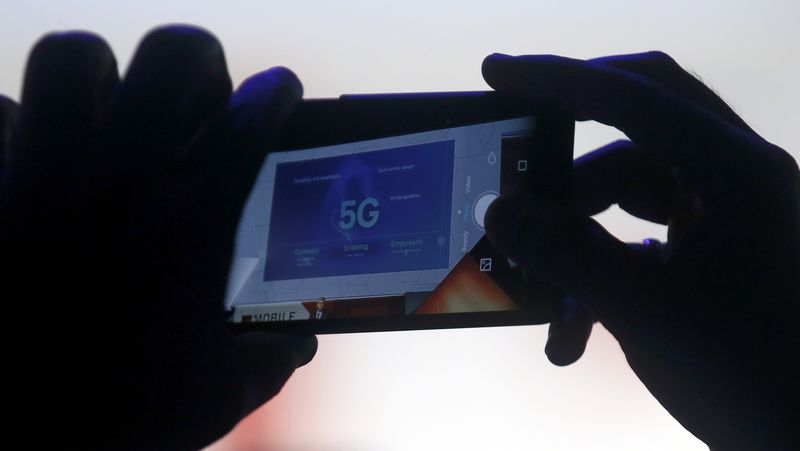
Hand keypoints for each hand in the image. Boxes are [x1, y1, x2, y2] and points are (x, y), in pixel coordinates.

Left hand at [1, 26, 315, 448]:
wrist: (10, 440)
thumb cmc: (111, 420)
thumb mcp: (213, 397)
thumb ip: (268, 360)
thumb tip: (298, 343)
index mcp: (188, 223)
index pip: (251, 117)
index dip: (275, 92)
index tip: (278, 92)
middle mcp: (119, 181)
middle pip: (172, 54)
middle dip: (198, 62)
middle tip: (198, 97)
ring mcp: (43, 177)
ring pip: (73, 59)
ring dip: (104, 78)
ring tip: (114, 115)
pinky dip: (21, 125)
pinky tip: (40, 160)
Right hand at [482, 52, 798, 449]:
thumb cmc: (755, 375)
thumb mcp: (645, 311)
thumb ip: (566, 252)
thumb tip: (501, 211)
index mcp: (733, 171)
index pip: (633, 95)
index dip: (558, 78)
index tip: (497, 72)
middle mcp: (737, 180)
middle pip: (637, 135)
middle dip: (570, 167)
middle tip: (516, 170)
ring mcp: (733, 218)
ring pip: (635, 200)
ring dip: (583, 249)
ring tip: (555, 314)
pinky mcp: (723, 255)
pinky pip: (648, 240)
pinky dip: (609, 273)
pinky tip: (584, 324)